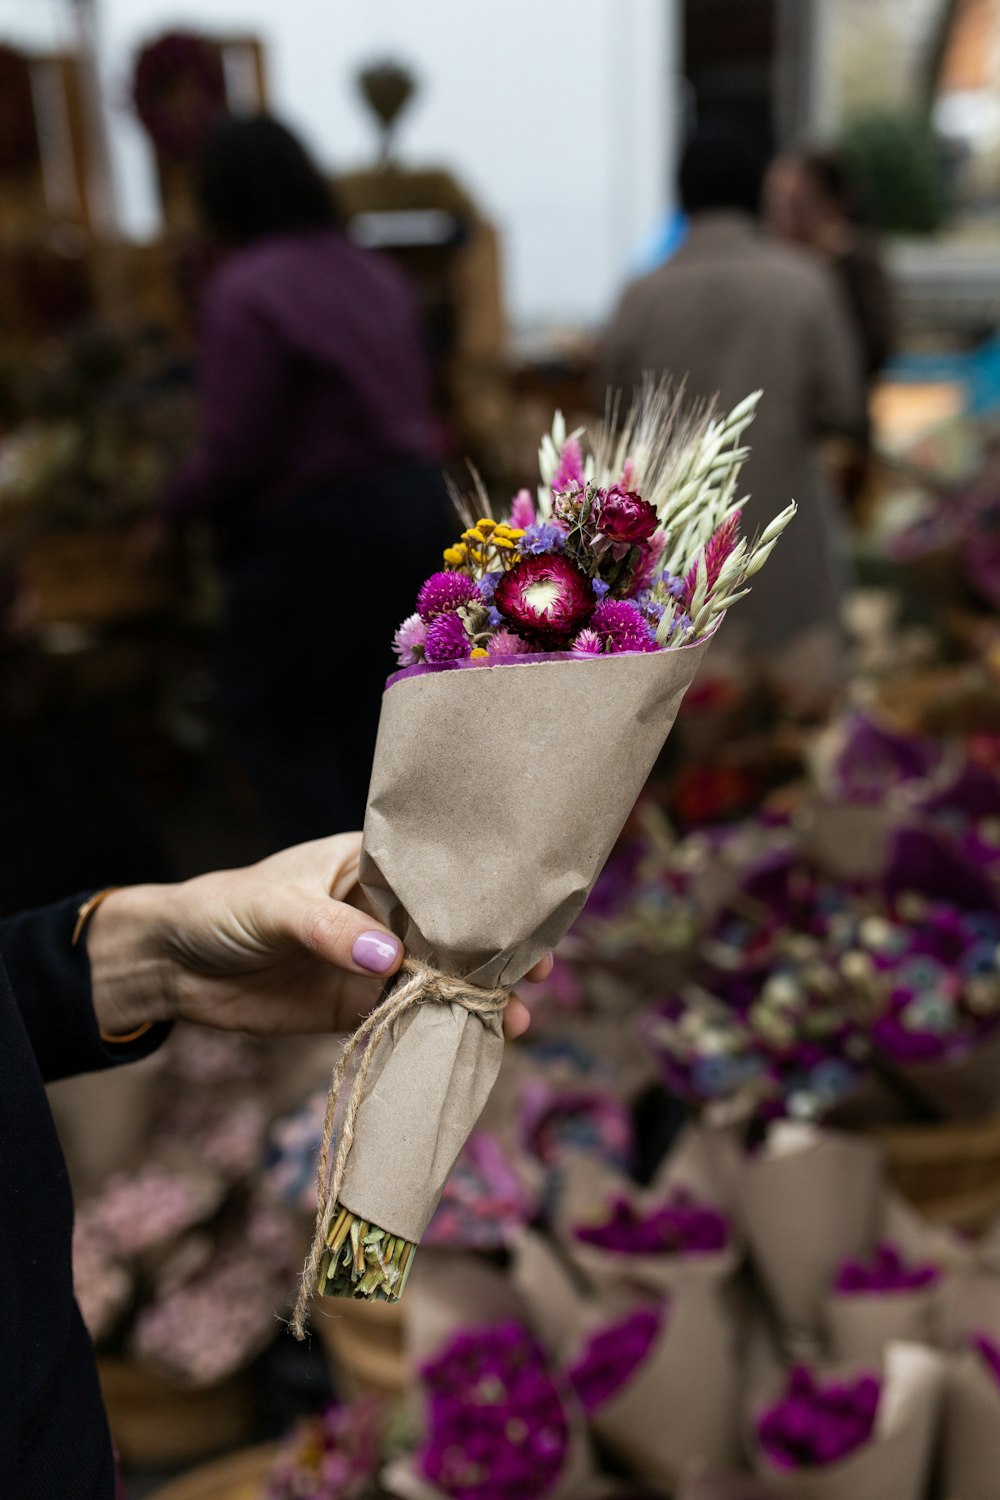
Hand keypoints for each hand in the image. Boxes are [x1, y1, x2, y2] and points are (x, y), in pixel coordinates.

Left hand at [87, 834, 549, 1040]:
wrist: (171, 966)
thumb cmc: (222, 909)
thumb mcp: (276, 908)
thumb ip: (332, 931)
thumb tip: (391, 959)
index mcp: (367, 866)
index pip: (437, 876)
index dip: (482, 896)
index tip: (523, 917)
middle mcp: (379, 913)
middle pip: (450, 932)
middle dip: (493, 953)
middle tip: (537, 975)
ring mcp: (370, 962)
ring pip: (435, 979)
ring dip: (473, 998)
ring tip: (517, 1020)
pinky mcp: (353, 1007)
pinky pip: (404, 1019)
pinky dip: (435, 1032)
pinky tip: (469, 1044)